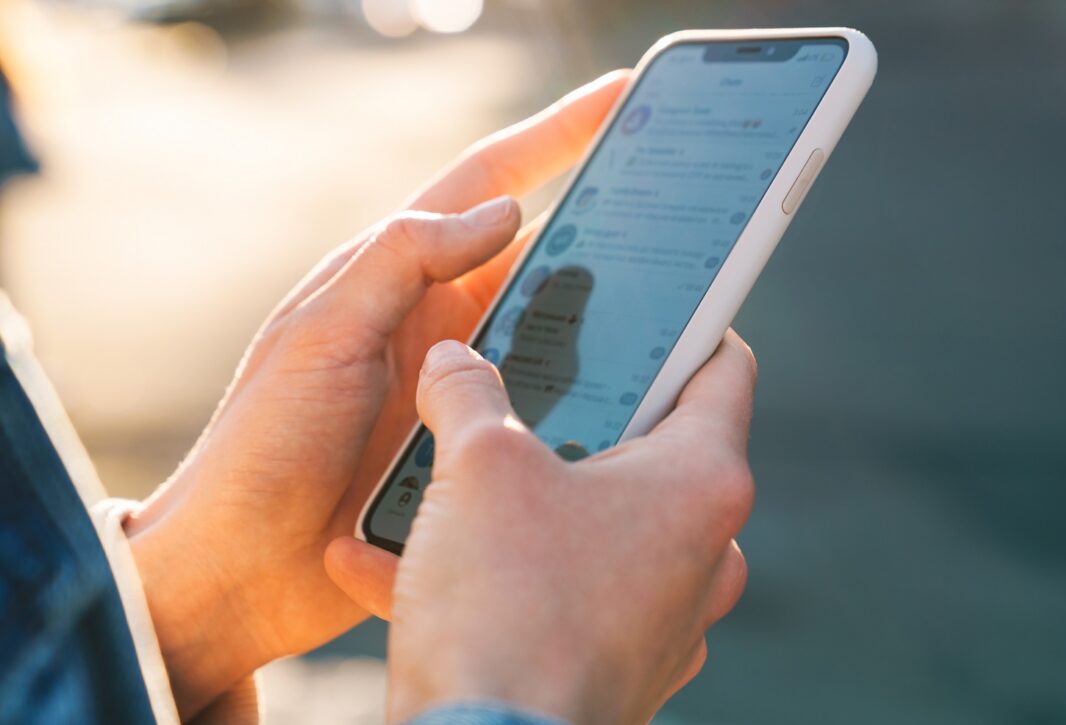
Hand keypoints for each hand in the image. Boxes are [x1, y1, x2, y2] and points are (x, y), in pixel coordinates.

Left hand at [124, 71, 629, 718]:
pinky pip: (553, 409)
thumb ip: (398, 262)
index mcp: (397, 279)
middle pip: (541, 254)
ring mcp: (463, 385)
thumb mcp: (319, 336)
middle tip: (679, 203)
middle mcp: (439, 323)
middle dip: (608, 223)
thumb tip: (501, 213)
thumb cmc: (260, 447)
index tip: (619, 97)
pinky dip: (597, 399)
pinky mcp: (479, 447)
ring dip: (613, 317)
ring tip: (680, 304)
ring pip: (559, 333)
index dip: (555, 135)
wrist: (241, 570)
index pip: (487, 185)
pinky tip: (640, 402)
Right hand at [332, 334, 755, 724]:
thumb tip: (451, 362)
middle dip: (576, 418)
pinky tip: (400, 565)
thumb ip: (467, 393)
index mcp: (700, 483)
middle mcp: (701, 551)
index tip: (647, 306)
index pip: (723, 369)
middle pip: (650, 449)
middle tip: (521, 388)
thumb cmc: (507, 607)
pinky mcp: (617, 665)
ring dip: (519, 501)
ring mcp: (663, 616)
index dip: (687, 324)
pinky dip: (498, 575)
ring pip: (594, 526)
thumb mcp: (477, 468)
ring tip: (445, 477)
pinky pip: (558, 596)